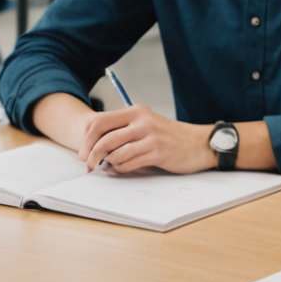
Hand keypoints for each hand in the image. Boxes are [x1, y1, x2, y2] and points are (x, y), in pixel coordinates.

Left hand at [79, 105, 218, 173]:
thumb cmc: (169, 136)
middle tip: (89, 165)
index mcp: (136, 111)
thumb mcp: (146, 124)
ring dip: (107, 164)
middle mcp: (142, 121)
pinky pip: (128, 164)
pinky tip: (121, 169)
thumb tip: (95, 146)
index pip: (100, 122)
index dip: (86, 139)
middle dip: (91, 155)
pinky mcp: (157, 152)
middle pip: (104, 139)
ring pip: (115, 153)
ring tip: (107, 167)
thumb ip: (124, 130)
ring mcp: (150, 137)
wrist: (198, 144)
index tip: (82, 152)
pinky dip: (120, 170)